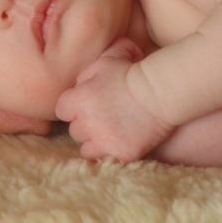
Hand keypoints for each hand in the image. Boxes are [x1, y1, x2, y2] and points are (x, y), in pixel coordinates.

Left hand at [55, 38, 170, 161]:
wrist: (159, 91)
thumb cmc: (131, 72)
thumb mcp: (104, 62)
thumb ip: (86, 74)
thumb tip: (80, 83)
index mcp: (78, 100)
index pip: (62, 110)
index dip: (73, 107)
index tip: (87, 105)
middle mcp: (86, 123)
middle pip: (74, 130)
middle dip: (85, 124)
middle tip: (102, 117)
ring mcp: (102, 141)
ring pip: (85, 148)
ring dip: (94, 142)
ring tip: (109, 132)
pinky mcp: (119, 154)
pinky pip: (104, 159)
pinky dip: (108, 154)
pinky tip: (117, 143)